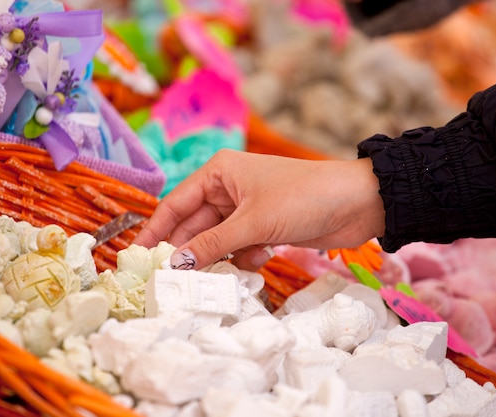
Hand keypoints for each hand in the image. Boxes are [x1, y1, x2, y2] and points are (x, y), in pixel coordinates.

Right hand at [133, 149, 384, 269]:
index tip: (139, 257)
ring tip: (216, 277)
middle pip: (195, 225)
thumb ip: (212, 243)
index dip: (157, 230)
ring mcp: (248, 209)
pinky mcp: (266, 227)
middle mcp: (229, 188)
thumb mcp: (253, 221)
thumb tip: (176, 263)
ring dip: (219, 258)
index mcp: (220, 173)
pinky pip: (241, 247)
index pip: (176, 203)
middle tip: (173, 281)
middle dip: (189, 251)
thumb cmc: (302, 197)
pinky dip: (245, 258)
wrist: (357, 202)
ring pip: (219, 240)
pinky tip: (258, 260)